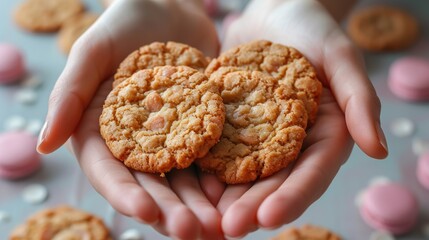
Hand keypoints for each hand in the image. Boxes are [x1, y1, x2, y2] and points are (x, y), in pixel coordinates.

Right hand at [37, 0, 223, 238]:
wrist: (169, 7)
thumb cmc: (124, 24)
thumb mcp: (92, 51)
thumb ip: (70, 95)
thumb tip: (44, 144)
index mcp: (103, 133)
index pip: (110, 171)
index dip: (126, 194)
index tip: (147, 213)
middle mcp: (137, 144)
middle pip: (151, 184)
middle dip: (170, 210)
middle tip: (192, 232)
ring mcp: (172, 138)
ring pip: (184, 179)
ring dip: (200, 204)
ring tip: (220, 226)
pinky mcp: (201, 128)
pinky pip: (213, 156)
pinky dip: (222, 177)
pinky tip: (236, 194)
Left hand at [201, 0, 387, 236]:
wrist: (271, 11)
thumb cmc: (311, 27)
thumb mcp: (340, 56)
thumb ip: (359, 100)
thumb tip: (379, 150)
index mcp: (323, 134)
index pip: (311, 172)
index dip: (292, 197)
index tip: (269, 219)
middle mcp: (291, 143)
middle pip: (273, 181)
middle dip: (252, 207)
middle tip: (227, 229)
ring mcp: (258, 136)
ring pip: (242, 174)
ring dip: (224, 199)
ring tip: (203, 220)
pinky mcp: (230, 125)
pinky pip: (217, 150)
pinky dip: (204, 169)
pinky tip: (187, 187)